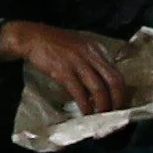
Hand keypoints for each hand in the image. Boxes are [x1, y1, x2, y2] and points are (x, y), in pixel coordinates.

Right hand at [1, 20, 130, 114]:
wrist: (31, 37)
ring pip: (99, 88)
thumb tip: (98, 85)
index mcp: (97, 50)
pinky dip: (85, 104)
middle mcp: (92, 55)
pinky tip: (85, 111)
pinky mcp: (64, 71)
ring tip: (100, 115)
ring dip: (102, 105)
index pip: (117, 73)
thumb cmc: (54, 44)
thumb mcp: (79, 47)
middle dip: (117, 100)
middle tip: (114, 113)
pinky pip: (79, 92)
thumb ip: (91, 62)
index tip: (119, 103)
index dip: (122, 92)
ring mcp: (78, 63)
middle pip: (114, 81)